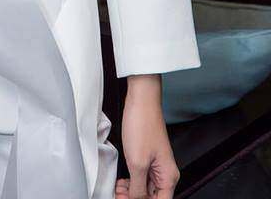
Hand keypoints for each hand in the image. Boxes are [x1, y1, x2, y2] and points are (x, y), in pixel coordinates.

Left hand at [115, 80, 179, 197]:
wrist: (141, 100)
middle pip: (152, 197)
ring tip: (119, 189)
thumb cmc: (143, 124)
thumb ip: (138, 189)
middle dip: (134, 198)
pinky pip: (141, 176)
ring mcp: (156, 164)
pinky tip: (122, 181)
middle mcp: (165, 172)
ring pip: (145, 188)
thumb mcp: (137, 162)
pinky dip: (131, 181)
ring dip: (131, 192)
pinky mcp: (147, 156)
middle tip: (119, 195)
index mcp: (168, 177)